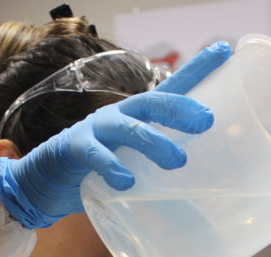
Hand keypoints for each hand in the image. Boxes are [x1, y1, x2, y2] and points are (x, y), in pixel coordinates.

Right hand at [0, 42, 231, 229]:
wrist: (47, 182)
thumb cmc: (100, 172)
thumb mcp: (136, 166)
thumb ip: (162, 172)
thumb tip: (206, 193)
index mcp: (140, 117)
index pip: (172, 89)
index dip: (198, 68)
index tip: (224, 49)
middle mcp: (121, 115)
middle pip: (154, 101)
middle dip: (181, 108)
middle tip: (206, 120)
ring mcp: (98, 129)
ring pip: (129, 128)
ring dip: (154, 143)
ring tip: (177, 161)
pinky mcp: (75, 148)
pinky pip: (95, 155)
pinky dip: (112, 167)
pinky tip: (126, 182)